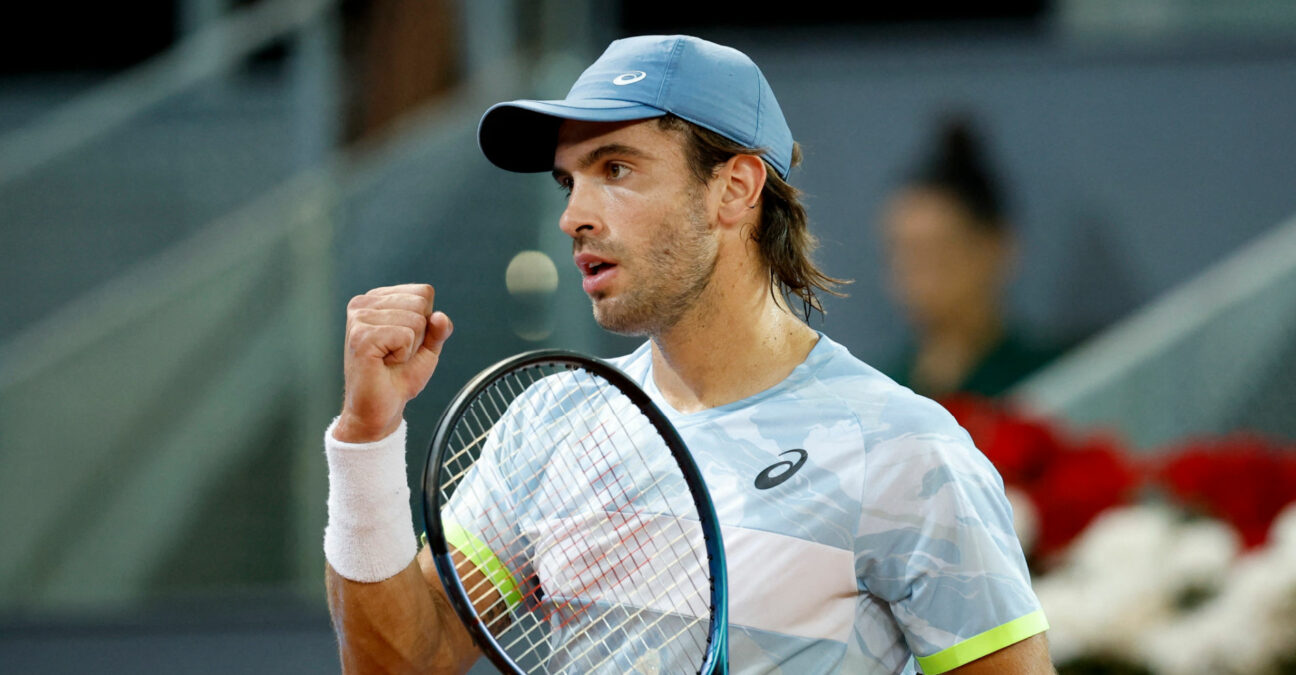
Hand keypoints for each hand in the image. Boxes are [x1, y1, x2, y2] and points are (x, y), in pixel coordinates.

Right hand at [334, 284, 453, 442]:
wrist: (381, 408)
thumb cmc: (399, 376)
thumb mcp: (427, 348)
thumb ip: (438, 328)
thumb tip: (440, 316)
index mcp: (377, 299)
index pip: (423, 292)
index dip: (425, 322)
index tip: (405, 342)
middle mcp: (363, 303)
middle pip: (420, 304)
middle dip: (418, 335)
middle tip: (397, 354)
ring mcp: (359, 318)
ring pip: (414, 321)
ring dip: (409, 347)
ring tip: (389, 359)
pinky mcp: (360, 336)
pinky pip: (404, 336)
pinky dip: (402, 355)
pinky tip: (384, 363)